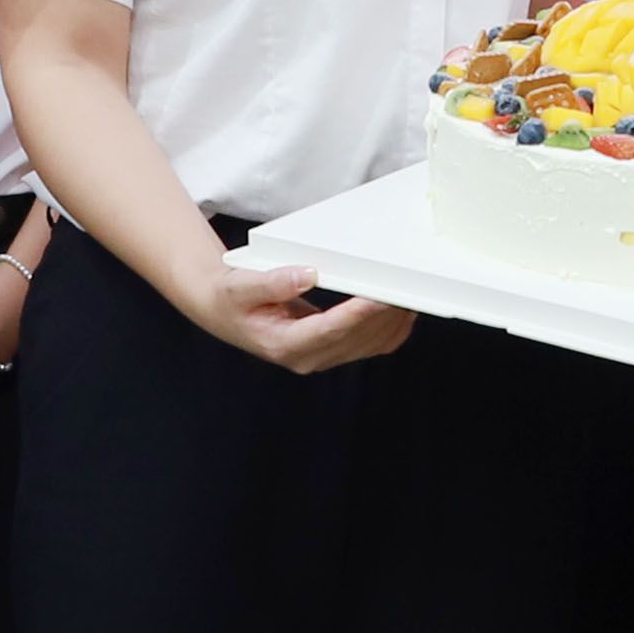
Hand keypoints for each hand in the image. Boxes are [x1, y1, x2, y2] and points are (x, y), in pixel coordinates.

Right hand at [190, 255, 410, 376]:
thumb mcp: (240, 286)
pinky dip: (389, 329)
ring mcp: (321, 358)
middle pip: (356, 339)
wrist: (224, 311)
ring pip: (368, 346)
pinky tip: (400, 310)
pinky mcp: (332, 351)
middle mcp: (307, 358)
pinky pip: (369, 346)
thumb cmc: (231, 298)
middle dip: (383, 315)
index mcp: (283, 344)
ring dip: (391, 322)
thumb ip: (272, 282)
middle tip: (405, 288)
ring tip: (409, 295)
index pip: (329, 330)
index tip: (380, 296)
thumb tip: (306, 275)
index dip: (358, 314)